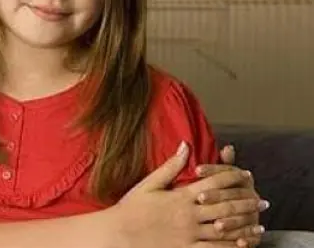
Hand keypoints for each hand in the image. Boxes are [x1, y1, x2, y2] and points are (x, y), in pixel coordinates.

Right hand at [114, 142, 264, 247]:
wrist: (119, 234)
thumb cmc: (131, 208)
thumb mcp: (149, 183)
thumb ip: (171, 166)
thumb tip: (185, 145)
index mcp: (181, 196)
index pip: (214, 182)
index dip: (233, 176)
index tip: (246, 174)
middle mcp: (189, 214)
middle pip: (225, 206)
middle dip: (246, 202)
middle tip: (263, 201)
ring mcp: (189, 234)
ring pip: (225, 229)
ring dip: (244, 226)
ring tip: (260, 225)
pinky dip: (231, 246)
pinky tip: (243, 244)